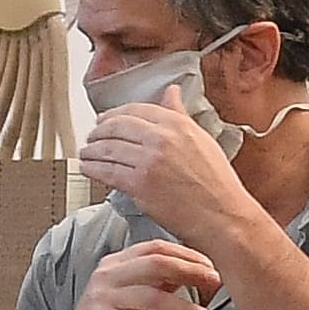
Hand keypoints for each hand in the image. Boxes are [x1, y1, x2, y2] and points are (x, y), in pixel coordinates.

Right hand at [59, 238, 224, 309]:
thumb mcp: (132, 300)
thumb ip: (156, 284)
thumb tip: (192, 274)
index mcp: (115, 265)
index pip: (155, 248)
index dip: (186, 255)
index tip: (209, 266)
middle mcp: (107, 276)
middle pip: (156, 264)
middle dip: (191, 272)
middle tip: (214, 283)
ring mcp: (104, 298)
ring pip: (154, 297)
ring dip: (185, 308)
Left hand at [77, 99, 256, 250]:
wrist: (221, 216)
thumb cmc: (216, 184)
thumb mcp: (201, 139)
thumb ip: (180, 115)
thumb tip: (172, 93)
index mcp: (177, 124)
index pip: (135, 110)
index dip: (114, 114)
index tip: (106, 120)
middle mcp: (161, 138)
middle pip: (116, 126)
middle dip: (98, 131)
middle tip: (92, 137)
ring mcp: (148, 160)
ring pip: (108, 148)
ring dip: (92, 150)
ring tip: (87, 153)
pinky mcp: (139, 184)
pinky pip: (107, 171)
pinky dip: (93, 169)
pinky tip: (89, 168)